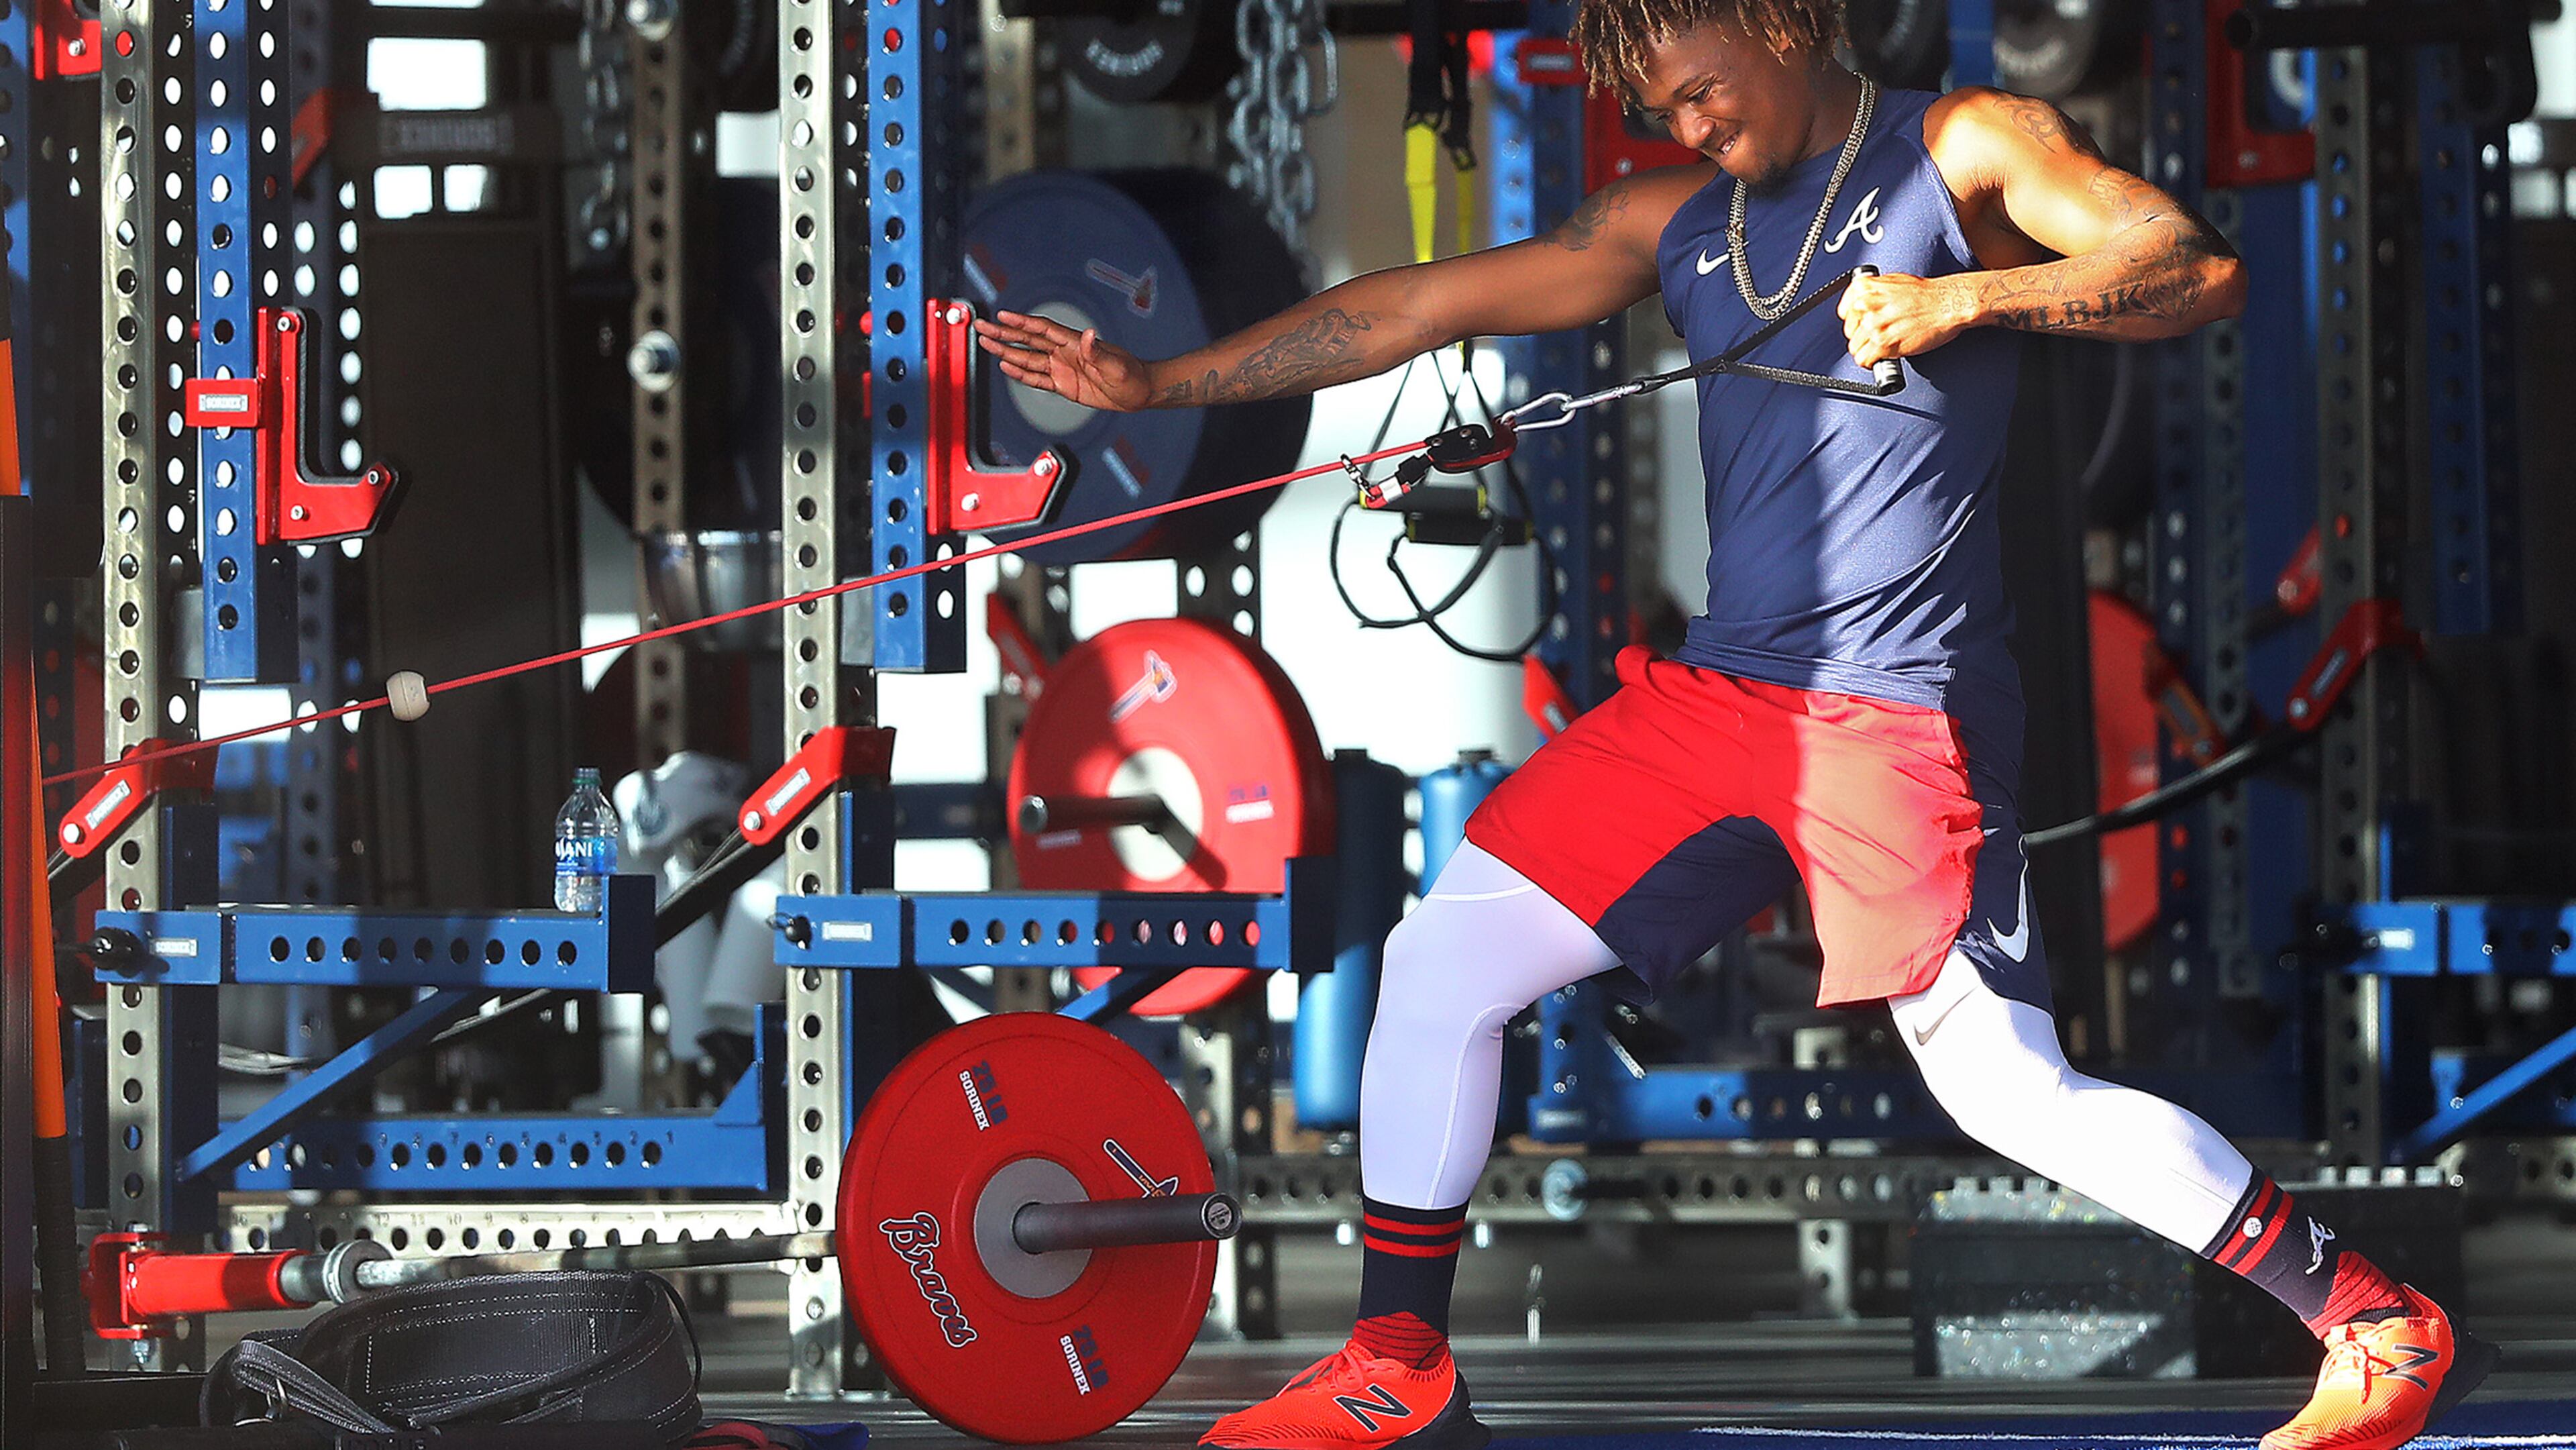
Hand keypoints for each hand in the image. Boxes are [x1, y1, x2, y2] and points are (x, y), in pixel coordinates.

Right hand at [972, 310, 1154, 411]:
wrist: (1138, 392)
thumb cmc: (1132, 375)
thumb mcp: (1116, 365)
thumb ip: (1098, 352)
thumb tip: (1088, 336)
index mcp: (1075, 344)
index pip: (1042, 329)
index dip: (1022, 323)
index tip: (1003, 315)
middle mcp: (1064, 353)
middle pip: (1027, 340)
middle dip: (1003, 333)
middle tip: (982, 326)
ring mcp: (1062, 368)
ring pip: (1027, 358)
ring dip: (1006, 351)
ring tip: (986, 344)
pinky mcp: (1063, 385)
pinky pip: (1037, 378)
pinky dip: (1020, 373)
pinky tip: (1006, 367)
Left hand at [1837, 272, 1974, 367]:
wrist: (1946, 303)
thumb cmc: (1925, 294)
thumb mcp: (1891, 282)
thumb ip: (1872, 294)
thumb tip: (1860, 307)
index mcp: (1865, 289)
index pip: (1844, 313)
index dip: (1854, 322)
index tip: (1861, 325)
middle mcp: (1865, 306)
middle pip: (1849, 333)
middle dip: (1861, 337)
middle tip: (1876, 337)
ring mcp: (1873, 326)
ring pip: (1855, 348)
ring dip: (1867, 351)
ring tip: (1880, 348)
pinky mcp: (1883, 344)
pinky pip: (1864, 360)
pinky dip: (1871, 362)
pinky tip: (1880, 358)